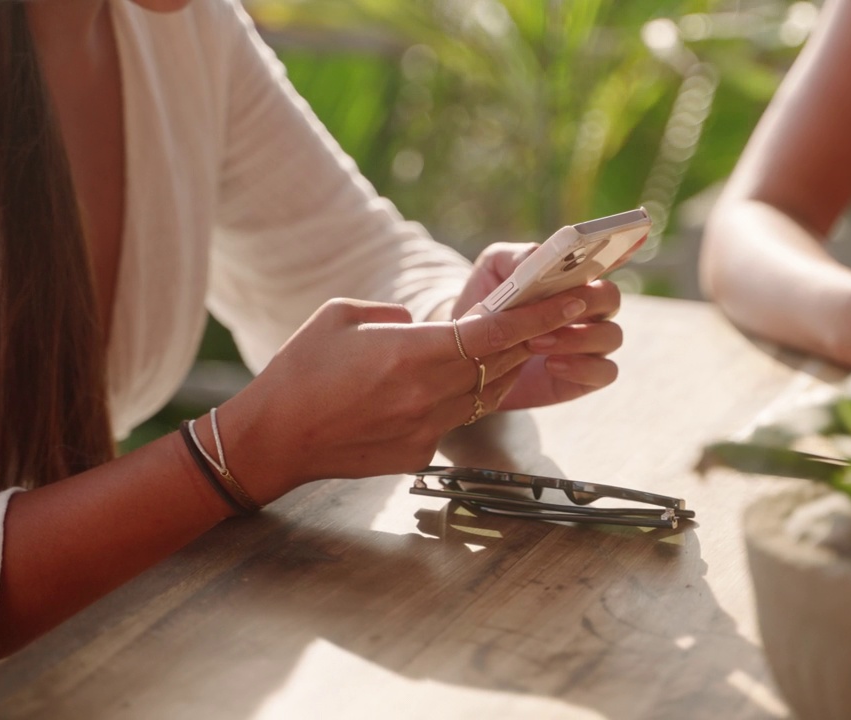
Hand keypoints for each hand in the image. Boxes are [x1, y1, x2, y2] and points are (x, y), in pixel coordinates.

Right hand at [219, 292, 591, 499]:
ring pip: (486, 394)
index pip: (496, 332)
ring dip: (500, 370)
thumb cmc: (300, 371)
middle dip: (531, 339)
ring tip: (507, 348)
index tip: (575, 300)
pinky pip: (457, 419)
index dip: (541, 315)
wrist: (275, 440)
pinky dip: (461, 400)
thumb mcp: (342, 316)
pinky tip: (444, 388)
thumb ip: (393, 312)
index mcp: (412, 352)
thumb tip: (421, 319)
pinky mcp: (420, 453)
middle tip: (554, 318)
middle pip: (501, 363)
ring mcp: (428, 428)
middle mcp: (429, 393)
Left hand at [452, 243, 623, 409]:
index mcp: (574, 278)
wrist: (470, 354)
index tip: (635, 236)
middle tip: (558, 309)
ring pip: (612, 335)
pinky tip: (551, 364)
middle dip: (587, 301)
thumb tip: (540, 254)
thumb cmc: (487, 305)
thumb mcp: (493, 272)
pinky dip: (582, 368)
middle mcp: (590, 308)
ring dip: (577, 338)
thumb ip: (518, 257)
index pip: (608, 258)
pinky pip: (605, 372)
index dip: (625, 247)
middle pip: (610, 297)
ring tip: (535, 342)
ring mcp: (592, 343)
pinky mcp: (587, 376)